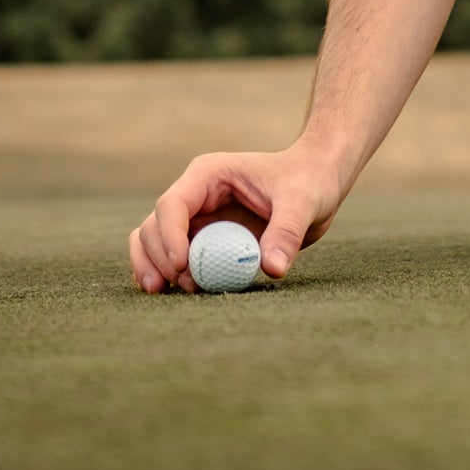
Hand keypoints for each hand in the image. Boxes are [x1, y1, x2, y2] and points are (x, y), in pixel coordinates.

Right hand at [127, 142, 347, 293]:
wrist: (316, 181)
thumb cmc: (308, 181)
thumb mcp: (303, 202)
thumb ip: (287, 232)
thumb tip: (273, 269)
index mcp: (209, 174)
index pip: (173, 204)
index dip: (170, 236)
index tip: (182, 266)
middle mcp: (195, 194)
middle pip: (155, 225)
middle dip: (159, 257)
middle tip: (185, 285)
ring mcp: (196, 217)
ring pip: (153, 241)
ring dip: (154, 267)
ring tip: (169, 293)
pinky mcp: (204, 238)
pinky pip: (172, 256)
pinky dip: (167, 274)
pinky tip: (174, 294)